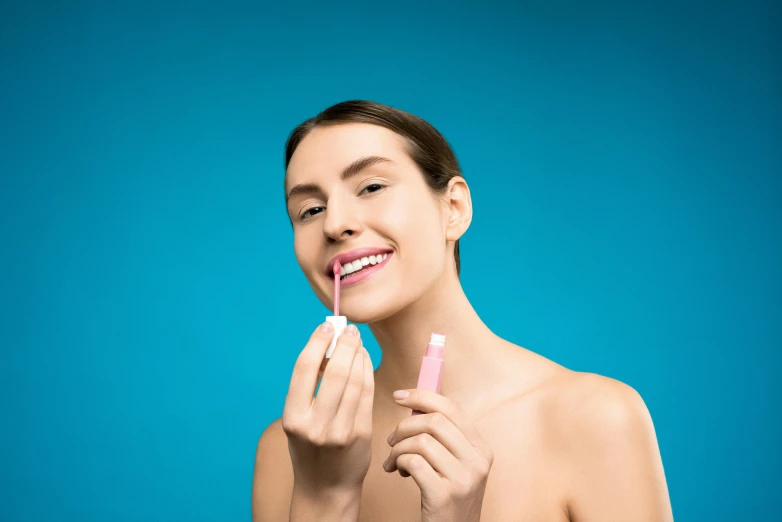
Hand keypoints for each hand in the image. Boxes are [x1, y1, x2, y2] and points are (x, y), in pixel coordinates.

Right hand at [282, 322, 374, 496]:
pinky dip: (367, 371)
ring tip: (356, 342)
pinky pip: (367, 393)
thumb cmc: (310, 446)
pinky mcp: (362, 433)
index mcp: (293, 417)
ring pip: (355, 380)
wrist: (325, 487)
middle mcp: (315, 425)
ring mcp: (341, 431)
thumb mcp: (298, 418)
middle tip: (349, 330)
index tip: (327, 326)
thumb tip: (326, 344)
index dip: (317, 341)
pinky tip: (364, 360)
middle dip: (344, 344)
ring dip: (358, 354)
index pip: (304, 368)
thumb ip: (308, 386)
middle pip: (335, 371)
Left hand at [382, 389, 493, 521]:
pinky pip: (413, 462)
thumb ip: (443, 437)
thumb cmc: (448, 496)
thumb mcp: (456, 465)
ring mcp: (464, 479)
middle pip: (434, 421)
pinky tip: (399, 471)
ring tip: (394, 461)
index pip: (452, 408)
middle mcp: (478, 461)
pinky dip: (399, 462)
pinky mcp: (444, 495)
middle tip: (392, 440)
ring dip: (398, 448)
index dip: (422, 396)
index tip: (399, 396)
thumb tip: (414, 404)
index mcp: (481, 448)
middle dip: (404, 426)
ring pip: (421, 441)